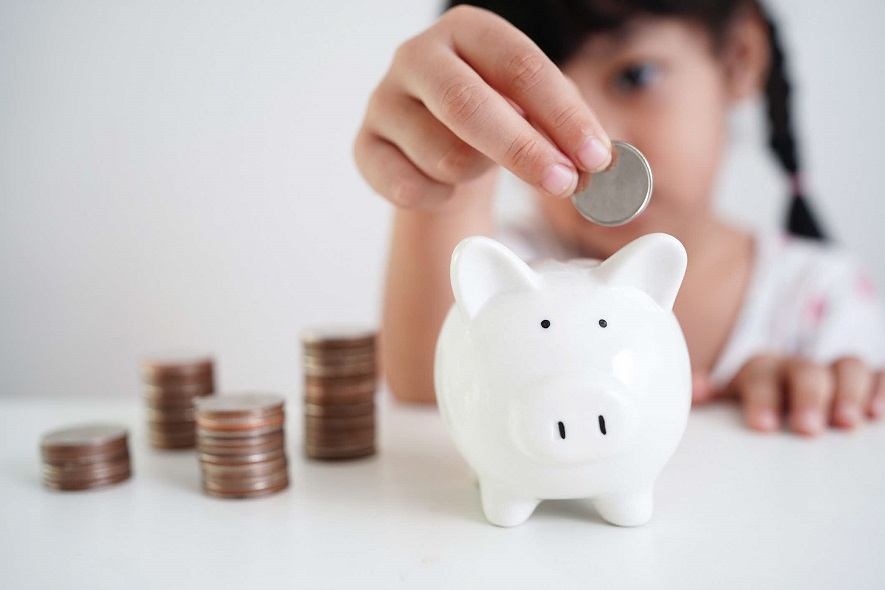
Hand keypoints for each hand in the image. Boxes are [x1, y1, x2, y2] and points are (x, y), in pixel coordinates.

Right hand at [353, 5, 611, 210]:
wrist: (432, 137)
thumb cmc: (495, 115)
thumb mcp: (534, 108)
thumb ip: (564, 128)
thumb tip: (597, 163)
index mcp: (469, 30)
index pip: (521, 67)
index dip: (563, 116)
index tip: (596, 158)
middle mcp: (418, 55)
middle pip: (471, 107)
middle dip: (524, 152)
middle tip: (564, 184)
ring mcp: (384, 100)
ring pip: (445, 157)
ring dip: (476, 173)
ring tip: (477, 163)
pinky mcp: (365, 147)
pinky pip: (410, 188)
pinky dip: (440, 197)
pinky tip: (443, 183)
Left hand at [692, 355, 884, 435]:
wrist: (783, 402)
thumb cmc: (757, 410)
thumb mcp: (731, 407)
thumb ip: (713, 400)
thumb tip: (695, 390)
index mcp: (761, 372)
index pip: (760, 374)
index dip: (761, 396)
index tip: (762, 426)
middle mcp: (798, 368)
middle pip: (804, 369)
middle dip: (806, 396)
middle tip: (806, 428)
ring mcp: (834, 374)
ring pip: (845, 367)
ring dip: (847, 391)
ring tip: (848, 422)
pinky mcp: (866, 384)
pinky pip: (879, 375)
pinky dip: (881, 388)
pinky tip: (879, 412)